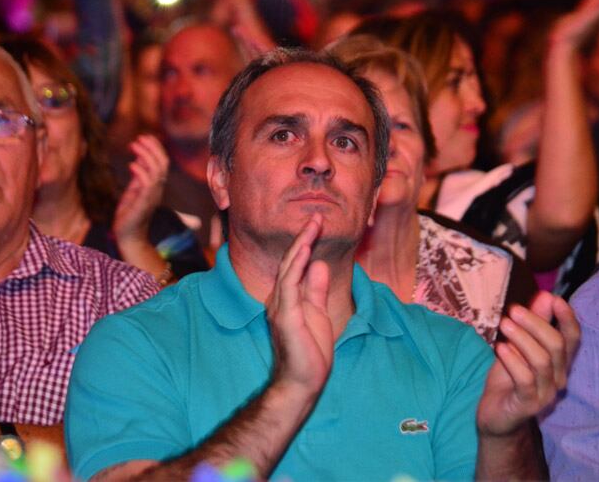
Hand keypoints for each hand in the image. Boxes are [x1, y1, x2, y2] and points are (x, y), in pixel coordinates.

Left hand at [113, 135, 168, 243]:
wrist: (129, 236)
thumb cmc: (130, 215)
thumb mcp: (134, 191)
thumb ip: (138, 177)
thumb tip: (138, 160)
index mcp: (156, 186)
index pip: (162, 163)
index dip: (155, 148)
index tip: (144, 137)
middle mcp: (157, 190)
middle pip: (163, 164)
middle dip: (153, 148)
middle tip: (139, 137)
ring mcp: (152, 197)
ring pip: (157, 171)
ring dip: (146, 156)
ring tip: (134, 145)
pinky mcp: (144, 203)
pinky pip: (147, 184)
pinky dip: (140, 172)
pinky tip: (131, 165)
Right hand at [267, 213, 332, 395]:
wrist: (303, 383)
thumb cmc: (310, 353)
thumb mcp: (318, 313)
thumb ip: (316, 289)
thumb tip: (319, 265)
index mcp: (286, 298)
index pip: (296, 265)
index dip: (306, 244)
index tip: (317, 224)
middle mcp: (279, 298)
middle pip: (292, 261)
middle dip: (305, 237)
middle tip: (317, 216)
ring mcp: (280, 306)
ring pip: (290, 267)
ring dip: (302, 244)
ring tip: (313, 224)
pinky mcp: (286, 315)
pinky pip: (291, 284)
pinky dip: (298, 264)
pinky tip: (307, 249)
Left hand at [476, 292, 579, 436]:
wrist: (497, 416)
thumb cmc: (509, 378)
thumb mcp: (518, 346)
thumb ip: (534, 324)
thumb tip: (546, 296)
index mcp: (559, 361)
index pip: (572, 338)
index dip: (567, 318)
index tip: (554, 298)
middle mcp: (558, 377)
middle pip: (556, 345)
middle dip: (536, 324)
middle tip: (514, 309)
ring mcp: (546, 393)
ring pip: (542, 361)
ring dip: (522, 338)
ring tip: (504, 324)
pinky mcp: (528, 405)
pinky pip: (525, 380)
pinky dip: (513, 361)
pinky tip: (500, 347)